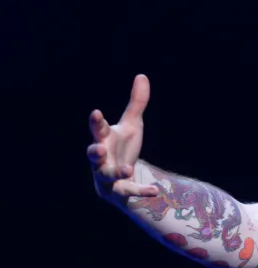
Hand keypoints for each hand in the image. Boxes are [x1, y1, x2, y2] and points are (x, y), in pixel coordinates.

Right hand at [86, 74, 159, 200]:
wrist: (121, 179)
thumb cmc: (122, 147)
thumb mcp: (132, 125)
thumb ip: (136, 104)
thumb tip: (142, 75)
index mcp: (104, 139)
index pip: (97, 129)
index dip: (96, 122)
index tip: (96, 113)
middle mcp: (101, 158)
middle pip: (92, 154)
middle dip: (93, 152)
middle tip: (96, 148)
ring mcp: (107, 175)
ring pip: (106, 175)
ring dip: (116, 172)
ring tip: (128, 169)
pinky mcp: (118, 190)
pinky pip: (128, 191)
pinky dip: (141, 191)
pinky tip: (156, 191)